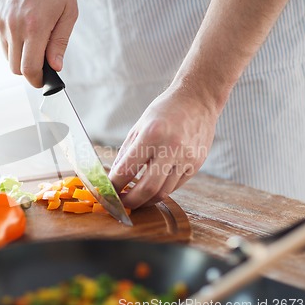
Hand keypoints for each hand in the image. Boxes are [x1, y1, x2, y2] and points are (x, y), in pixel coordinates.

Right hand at [0, 0, 77, 86]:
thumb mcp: (68, 12)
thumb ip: (60, 43)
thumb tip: (55, 67)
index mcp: (35, 27)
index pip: (29, 69)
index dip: (36, 80)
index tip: (41, 81)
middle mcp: (13, 26)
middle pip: (15, 68)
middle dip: (28, 69)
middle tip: (41, 60)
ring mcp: (0, 21)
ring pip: (7, 55)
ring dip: (19, 54)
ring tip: (33, 36)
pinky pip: (0, 39)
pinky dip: (11, 39)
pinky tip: (22, 24)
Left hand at [109, 85, 218, 208]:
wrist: (198, 100)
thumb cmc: (165, 111)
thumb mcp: (139, 127)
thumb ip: (126, 153)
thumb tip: (114, 177)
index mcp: (151, 135)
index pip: (127, 169)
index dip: (114, 185)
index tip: (107, 192)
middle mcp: (171, 148)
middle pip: (148, 188)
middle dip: (130, 201)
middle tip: (120, 204)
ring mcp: (186, 158)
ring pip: (163, 192)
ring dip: (146, 200)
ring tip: (135, 199)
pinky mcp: (196, 164)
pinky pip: (175, 186)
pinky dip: (161, 191)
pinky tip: (152, 188)